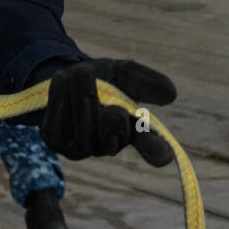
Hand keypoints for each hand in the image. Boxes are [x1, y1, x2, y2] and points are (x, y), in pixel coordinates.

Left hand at [34, 59, 177, 166]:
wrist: (63, 77)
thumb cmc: (101, 77)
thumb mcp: (124, 72)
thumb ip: (144, 82)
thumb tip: (171, 94)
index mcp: (132, 128)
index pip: (149, 143)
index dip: (156, 150)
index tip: (164, 156)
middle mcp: (108, 144)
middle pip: (112, 129)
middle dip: (103, 101)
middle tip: (96, 79)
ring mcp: (81, 148)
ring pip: (83, 126)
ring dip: (78, 92)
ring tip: (77, 71)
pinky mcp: (56, 142)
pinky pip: (58, 124)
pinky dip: (58, 97)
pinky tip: (61, 85)